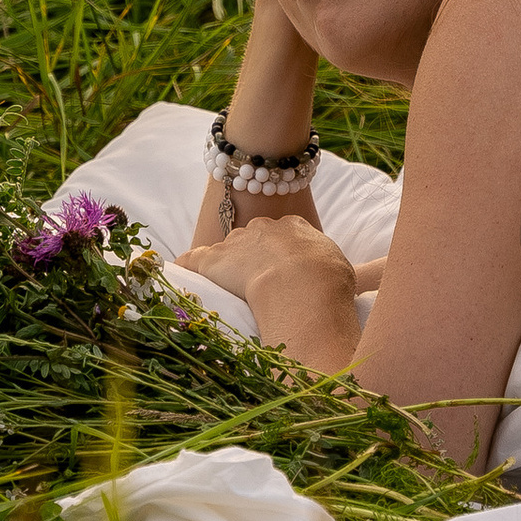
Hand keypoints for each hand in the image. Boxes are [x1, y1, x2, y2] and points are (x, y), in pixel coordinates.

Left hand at [189, 219, 361, 374]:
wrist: (301, 284)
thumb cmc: (328, 281)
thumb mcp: (341, 267)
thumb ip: (330, 266)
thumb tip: (338, 275)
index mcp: (295, 227)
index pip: (283, 235)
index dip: (281, 255)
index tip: (283, 273)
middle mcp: (263, 229)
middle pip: (252, 241)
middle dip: (251, 259)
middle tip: (258, 287)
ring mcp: (236, 243)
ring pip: (224, 252)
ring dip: (224, 268)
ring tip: (225, 292)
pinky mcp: (212, 261)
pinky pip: (191, 260)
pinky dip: (185, 269)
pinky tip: (180, 279)